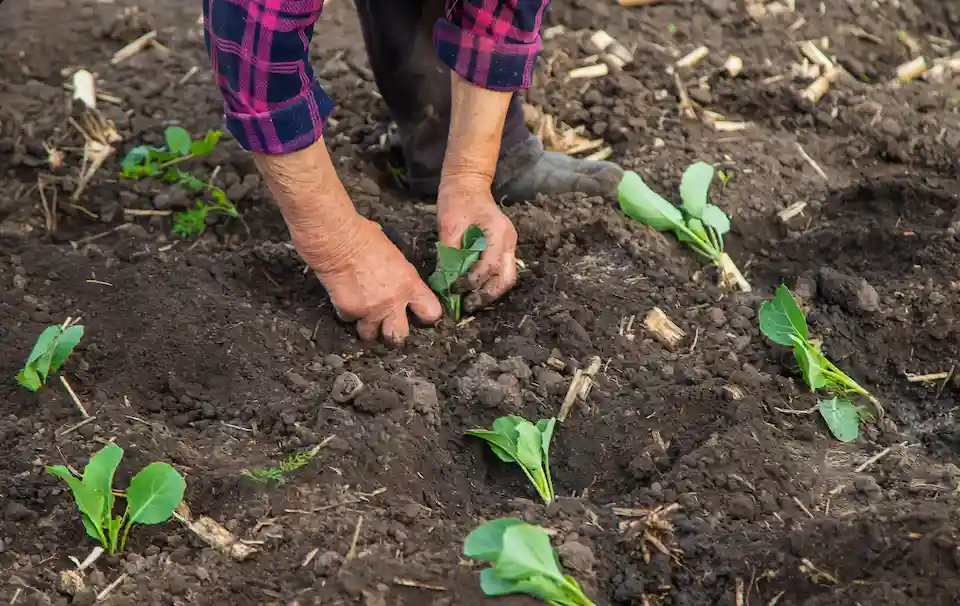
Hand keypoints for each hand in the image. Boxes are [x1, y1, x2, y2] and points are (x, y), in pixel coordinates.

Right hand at [295, 216, 442, 344]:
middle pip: (399, 336)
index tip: (419, 315)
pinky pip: (348, 320)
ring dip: (367, 328)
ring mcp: (371, 310)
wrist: (338, 240)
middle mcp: (393, 301)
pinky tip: (344, 299)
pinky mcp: (349, 311)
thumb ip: (399, 275)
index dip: (425, 316)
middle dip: (393, 334)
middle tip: (387, 327)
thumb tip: (396, 278)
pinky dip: (346, 313)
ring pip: (370, 335)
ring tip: (363, 317)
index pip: (431, 313)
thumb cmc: (364, 237)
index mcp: (409, 284)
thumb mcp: (394, 255)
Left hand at [436, 179, 517, 312]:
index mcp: (498, 232)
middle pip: (506, 279)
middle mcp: (508, 240)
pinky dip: (487, 283)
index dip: (472, 282)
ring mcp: (508, 244)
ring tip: (468, 301)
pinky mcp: (503, 248)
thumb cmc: (457, 199)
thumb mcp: (449, 225)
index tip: (454, 289)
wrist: (467, 183)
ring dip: (489, 292)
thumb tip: (445, 281)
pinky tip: (472, 289)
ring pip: (506, 278)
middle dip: (487, 295)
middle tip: (467, 305)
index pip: (489, 266)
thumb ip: (449, 253)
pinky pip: (500, 271)